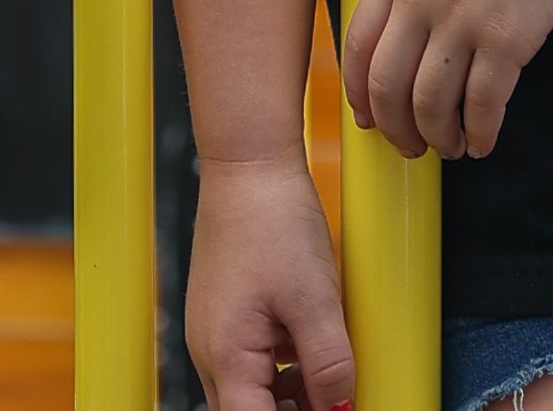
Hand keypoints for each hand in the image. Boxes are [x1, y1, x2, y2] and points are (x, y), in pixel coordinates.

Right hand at [184, 153, 352, 410]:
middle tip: (337, 398)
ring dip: (292, 392)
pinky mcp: (227, 314)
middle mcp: (211, 354)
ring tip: (331, 372)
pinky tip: (312, 342)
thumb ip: (328, 361)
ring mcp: (216, 334)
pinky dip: (284, 364)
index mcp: (225, 359)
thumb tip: (340, 407)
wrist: (249, 166)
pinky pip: (254, 358)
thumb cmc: (273, 221)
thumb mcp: (315, 297)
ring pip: (254, 389)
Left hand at [342, 0, 552, 161]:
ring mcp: (464, 20)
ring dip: (438, 136)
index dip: (360, 92)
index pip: (358, 47)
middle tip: (410, 145)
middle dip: (396, 128)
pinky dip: (480, 132)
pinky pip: (483, 104)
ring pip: (430, 104)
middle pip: (388, 87)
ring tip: (451, 147)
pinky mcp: (510, 38)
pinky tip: (485, 139)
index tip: (369, 115)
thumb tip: (422, 11)